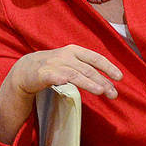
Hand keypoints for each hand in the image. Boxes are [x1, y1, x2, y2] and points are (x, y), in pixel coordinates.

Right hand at [0, 45, 120, 143]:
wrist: (25, 69)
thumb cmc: (52, 67)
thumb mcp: (70, 63)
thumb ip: (86, 69)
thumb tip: (107, 82)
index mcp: (74, 51)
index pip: (95, 58)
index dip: (108, 67)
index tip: (120, 77)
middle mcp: (65, 55)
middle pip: (88, 68)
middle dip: (103, 81)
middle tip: (114, 94)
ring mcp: (54, 64)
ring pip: (75, 74)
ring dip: (89, 82)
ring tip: (101, 91)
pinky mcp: (43, 74)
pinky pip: (56, 77)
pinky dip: (64, 79)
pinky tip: (72, 86)